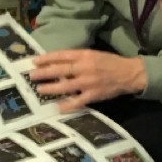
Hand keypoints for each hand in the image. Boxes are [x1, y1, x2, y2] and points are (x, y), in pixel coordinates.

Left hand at [30, 49, 146, 112]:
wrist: (129, 73)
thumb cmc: (109, 62)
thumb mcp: (93, 54)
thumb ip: (77, 58)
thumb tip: (57, 63)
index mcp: (85, 55)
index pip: (62, 55)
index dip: (47, 58)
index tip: (35, 61)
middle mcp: (85, 67)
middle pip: (60, 70)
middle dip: (44, 73)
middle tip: (32, 75)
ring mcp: (89, 82)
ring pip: (65, 86)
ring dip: (51, 88)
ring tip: (39, 90)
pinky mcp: (94, 95)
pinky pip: (78, 101)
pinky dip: (67, 105)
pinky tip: (57, 107)